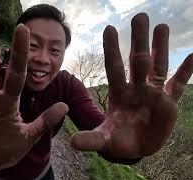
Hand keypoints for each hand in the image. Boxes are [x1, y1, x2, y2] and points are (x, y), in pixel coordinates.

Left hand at [70, 13, 192, 159]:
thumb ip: (91, 139)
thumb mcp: (103, 140)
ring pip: (157, 66)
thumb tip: (72, 142)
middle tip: (140, 16)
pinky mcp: (168, 103)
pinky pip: (177, 84)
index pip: (114, 67)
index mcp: (118, 93)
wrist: (135, 148)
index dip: (111, 49)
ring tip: (161, 26)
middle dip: (139, 40)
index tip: (109, 28)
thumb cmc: (117, 140)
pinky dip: (185, 71)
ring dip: (160, 48)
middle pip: (138, 60)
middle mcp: (136, 88)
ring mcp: (153, 93)